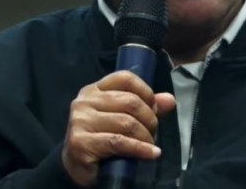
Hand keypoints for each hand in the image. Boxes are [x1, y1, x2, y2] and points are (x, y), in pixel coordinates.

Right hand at [61, 71, 175, 186]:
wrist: (76, 167)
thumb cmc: (101, 139)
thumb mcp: (122, 118)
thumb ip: (145, 107)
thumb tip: (169, 100)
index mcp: (94, 90)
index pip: (125, 78)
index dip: (146, 91)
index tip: (154, 108)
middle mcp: (84, 102)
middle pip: (130, 101)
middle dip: (149, 119)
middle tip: (153, 132)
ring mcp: (80, 121)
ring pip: (126, 123)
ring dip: (146, 136)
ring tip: (150, 145)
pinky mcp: (80, 142)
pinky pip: (119, 142)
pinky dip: (140, 149)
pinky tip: (151, 153)